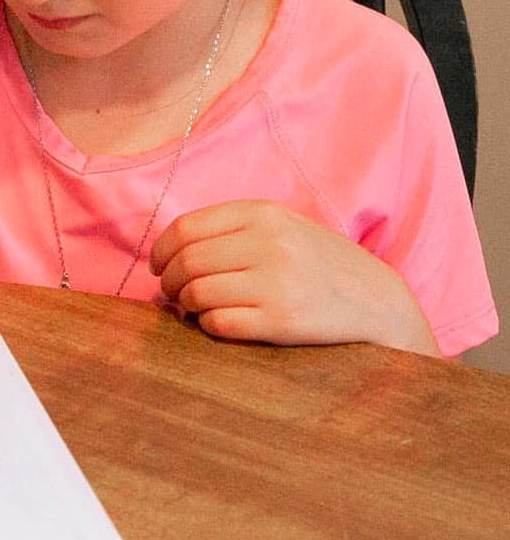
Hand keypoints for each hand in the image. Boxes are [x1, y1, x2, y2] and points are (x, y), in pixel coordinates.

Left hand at [149, 200, 437, 353]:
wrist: (379, 303)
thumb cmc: (319, 264)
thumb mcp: (283, 227)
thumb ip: (232, 229)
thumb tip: (170, 248)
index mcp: (263, 214)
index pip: (186, 228)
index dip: (161, 250)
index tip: (158, 265)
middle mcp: (269, 244)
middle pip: (187, 262)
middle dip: (170, 281)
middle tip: (172, 292)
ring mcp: (276, 284)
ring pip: (198, 293)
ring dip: (186, 304)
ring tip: (194, 308)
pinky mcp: (282, 321)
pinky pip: (220, 323)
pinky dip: (208, 325)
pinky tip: (217, 322)